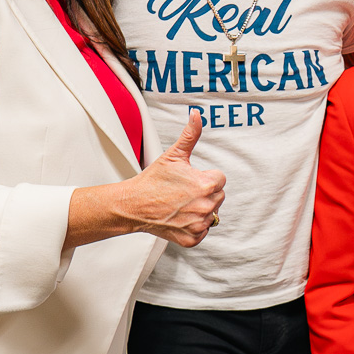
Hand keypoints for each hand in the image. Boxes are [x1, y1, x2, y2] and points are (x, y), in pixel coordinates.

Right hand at [130, 111, 225, 246]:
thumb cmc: (152, 181)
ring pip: (212, 214)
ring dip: (200, 209)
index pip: (220, 179)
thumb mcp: (174, 155)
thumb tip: (197, 115)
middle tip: (183, 191)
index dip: (204, 177)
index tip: (189, 179)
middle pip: (218, 196)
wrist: (133, 205)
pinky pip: (203, 231)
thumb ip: (190, 134)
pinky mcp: (192, 238)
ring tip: (180, 203)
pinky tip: (180, 216)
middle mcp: (206, 206)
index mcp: (206, 184)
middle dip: (204, 193)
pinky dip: (193, 226)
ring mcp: (199, 224)